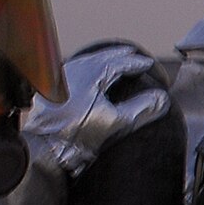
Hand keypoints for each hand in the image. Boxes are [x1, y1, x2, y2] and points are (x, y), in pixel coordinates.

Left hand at [24, 43, 170, 177]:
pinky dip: (86, 68)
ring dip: (101, 59)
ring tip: (112, 60)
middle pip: (100, 57)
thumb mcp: (116, 124)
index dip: (135, 63)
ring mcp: (58, 79)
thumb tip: (160, 98)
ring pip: (84, 62)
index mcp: (90, 75)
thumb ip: (141, 109)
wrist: (43, 149)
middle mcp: (72, 72)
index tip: (147, 63)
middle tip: (131, 54)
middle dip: (117, 55)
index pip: (118, 63)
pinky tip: (86, 74)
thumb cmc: (75, 138)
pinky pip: (72, 70)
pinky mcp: (49, 90)